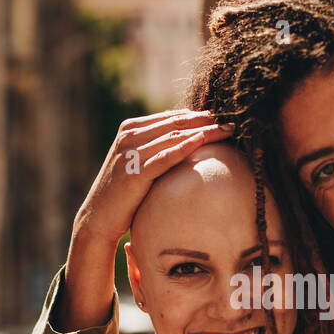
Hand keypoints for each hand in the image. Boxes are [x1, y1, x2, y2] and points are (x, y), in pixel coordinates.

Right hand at [75, 110, 233, 246]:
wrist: (99, 217)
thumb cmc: (125, 192)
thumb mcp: (139, 162)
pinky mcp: (134, 173)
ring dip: (204, 131)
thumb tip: (190, 139)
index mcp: (131, 128)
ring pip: (174, 136)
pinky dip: (185, 147)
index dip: (200, 115)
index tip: (224, 116)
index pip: (172, 116)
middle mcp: (129, 136)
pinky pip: (165, 157)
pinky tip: (203, 141)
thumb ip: (158, 147)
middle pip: (176, 122)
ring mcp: (130, 153)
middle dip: (207, 120)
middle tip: (234, 120)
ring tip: (228, 130)